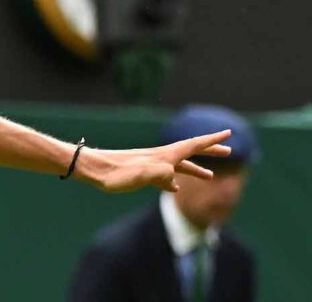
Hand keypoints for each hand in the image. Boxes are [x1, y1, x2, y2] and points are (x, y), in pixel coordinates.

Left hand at [77, 130, 232, 193]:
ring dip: (195, 169)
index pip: (193, 145)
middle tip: (229, 151)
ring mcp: (150, 165)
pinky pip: (164, 178)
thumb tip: (175, 182)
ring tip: (210, 176)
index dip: (212, 140)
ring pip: (179, 166)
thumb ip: (160, 176)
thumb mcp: (141, 176)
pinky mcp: (141, 174)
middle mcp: (159, 157)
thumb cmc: (114, 173)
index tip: (229, 132)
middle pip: (190, 152)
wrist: (92, 170)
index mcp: (163, 156)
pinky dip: (174, 181)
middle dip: (209, 152)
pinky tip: (175, 189)